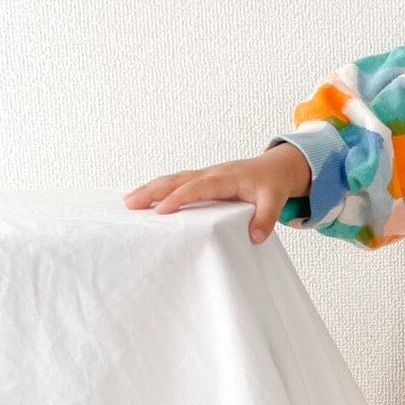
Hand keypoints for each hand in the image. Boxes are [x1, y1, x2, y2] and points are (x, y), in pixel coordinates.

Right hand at [122, 146, 310, 244]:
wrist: (275, 167)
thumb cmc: (272, 183)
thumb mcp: (275, 199)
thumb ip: (266, 217)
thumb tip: (256, 237)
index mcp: (226, 178)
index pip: (198, 187)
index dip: (180, 198)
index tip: (162, 210)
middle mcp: (211, 174)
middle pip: (177, 180)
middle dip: (153, 190)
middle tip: (130, 203)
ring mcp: (204, 176)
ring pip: (173, 180)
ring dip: (151, 189)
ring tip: (129, 202)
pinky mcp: (202, 181)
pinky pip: (177, 183)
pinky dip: (159, 189)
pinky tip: (144, 200)